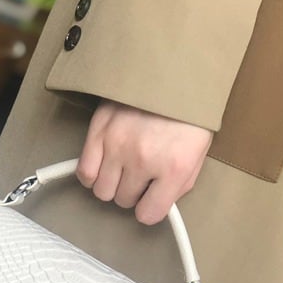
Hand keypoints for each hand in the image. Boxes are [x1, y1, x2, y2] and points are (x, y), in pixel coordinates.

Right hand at [77, 100, 212, 224]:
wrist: (174, 68)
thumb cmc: (188, 113)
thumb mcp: (197, 154)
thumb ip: (178, 185)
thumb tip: (157, 204)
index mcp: (174, 168)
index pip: (148, 215)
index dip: (149, 208)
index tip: (151, 199)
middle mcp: (143, 160)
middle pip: (123, 201)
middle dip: (132, 191)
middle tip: (140, 173)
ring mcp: (117, 146)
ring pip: (102, 191)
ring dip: (111, 183)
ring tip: (122, 166)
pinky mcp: (98, 132)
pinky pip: (85, 173)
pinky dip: (92, 173)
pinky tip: (104, 163)